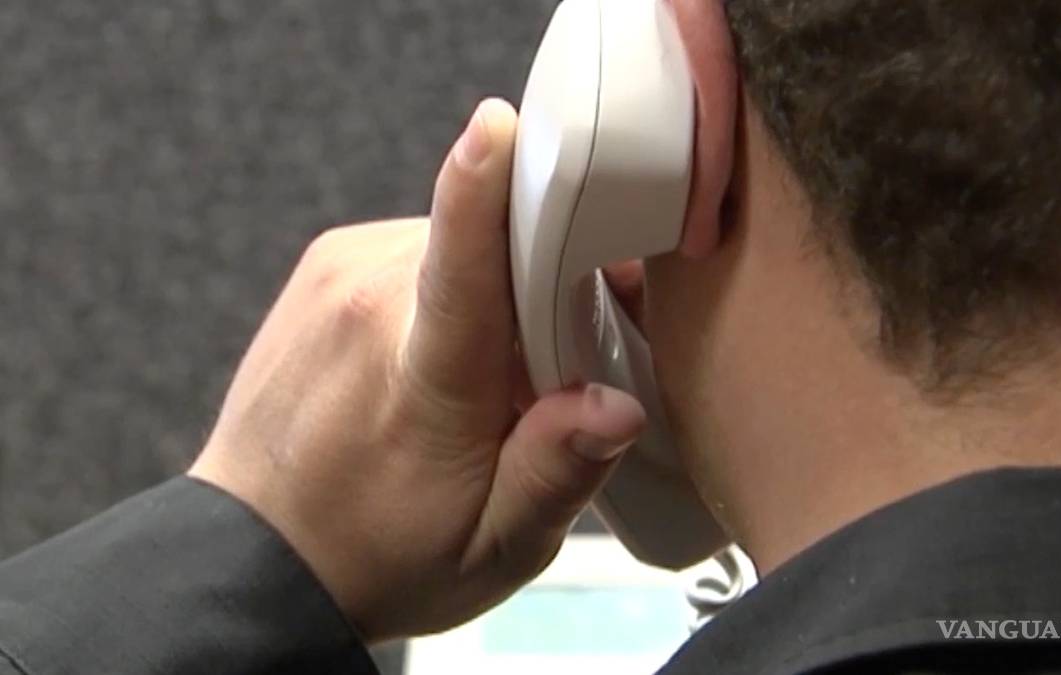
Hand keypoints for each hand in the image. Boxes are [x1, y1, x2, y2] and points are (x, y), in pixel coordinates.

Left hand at [189, 99, 646, 639]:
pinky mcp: (326, 265)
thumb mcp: (493, 548)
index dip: (485, 188)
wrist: (259, 559)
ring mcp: (340, 273)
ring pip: (463, 245)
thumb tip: (617, 405)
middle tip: (552, 371)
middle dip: (548, 287)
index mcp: (424, 375)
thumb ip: (557, 473)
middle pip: (498, 246)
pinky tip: (436, 356)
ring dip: (497, 293)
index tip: (501, 124)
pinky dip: (450, 288)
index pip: (459, 264)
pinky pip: (420, 247)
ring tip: (482, 377)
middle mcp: (371, 301)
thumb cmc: (382, 555)